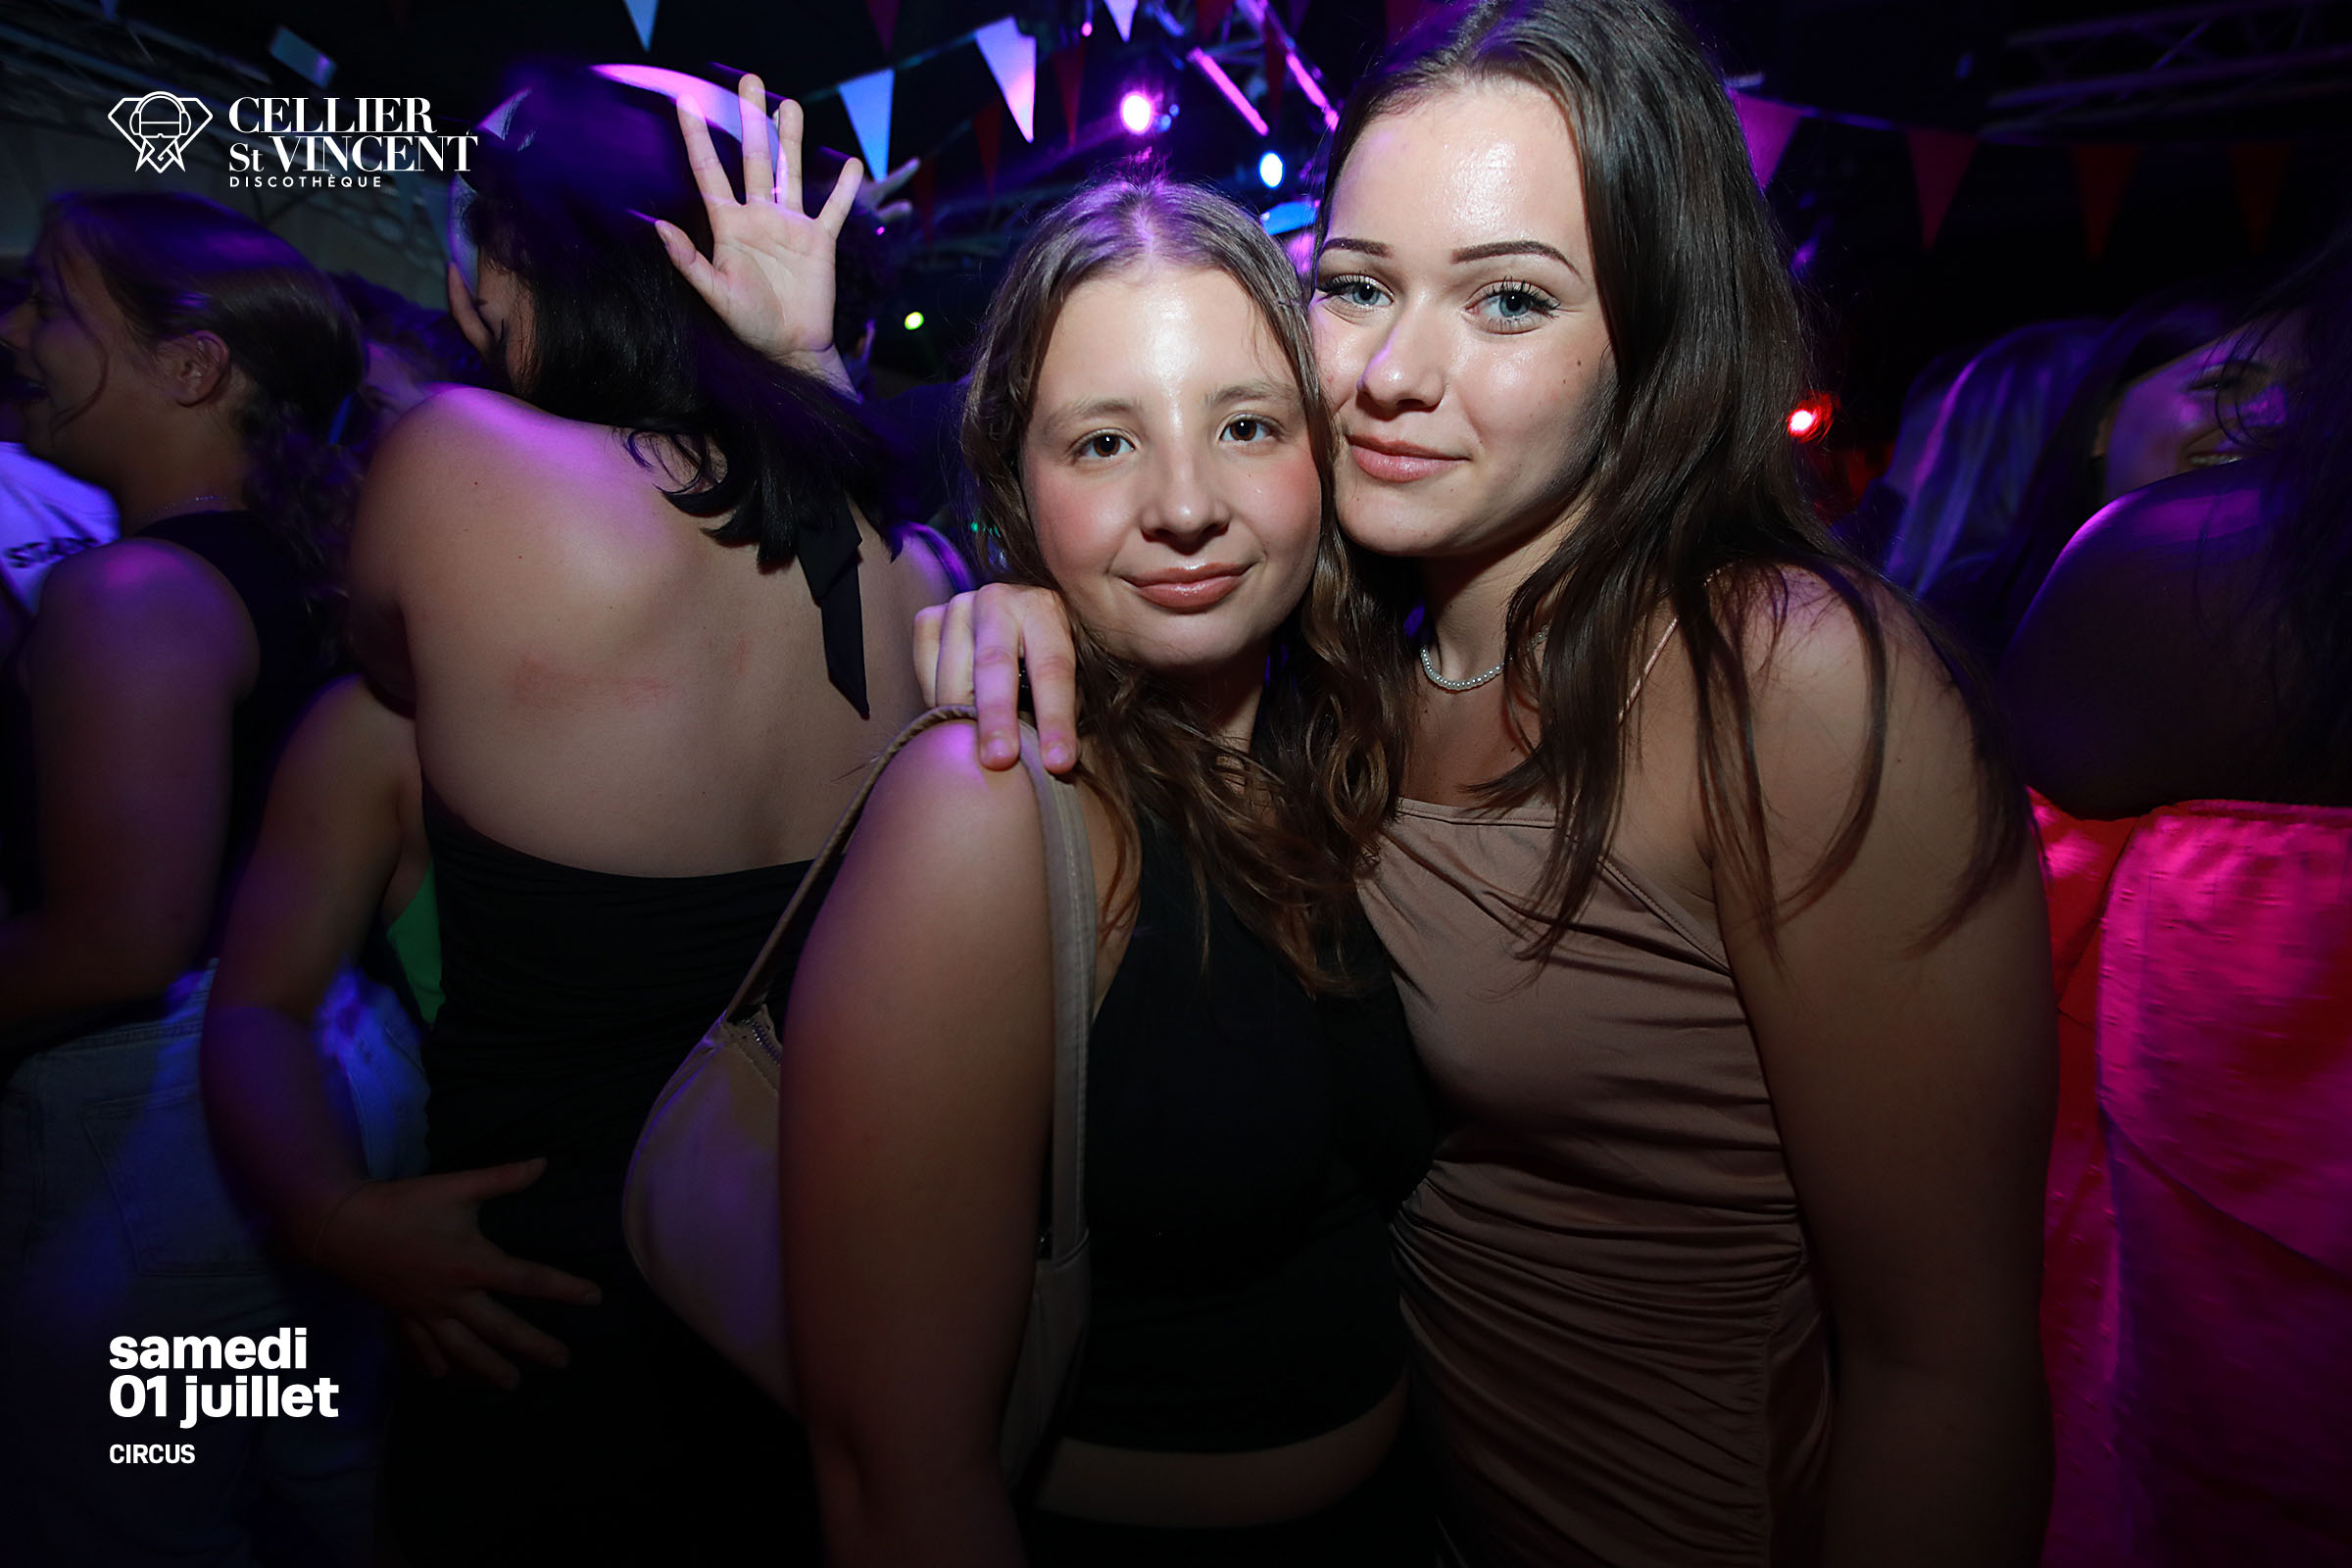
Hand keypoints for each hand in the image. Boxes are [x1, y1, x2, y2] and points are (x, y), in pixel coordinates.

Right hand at [308, 1159, 601, 1388]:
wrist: (339, 1225)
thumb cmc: (402, 1203)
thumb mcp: (455, 1186)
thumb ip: (502, 1178)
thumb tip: (544, 1162)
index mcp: (471, 1264)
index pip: (528, 1280)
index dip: (564, 1289)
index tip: (594, 1299)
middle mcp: (452, 1296)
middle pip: (500, 1329)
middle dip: (533, 1347)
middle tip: (562, 1362)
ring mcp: (424, 1311)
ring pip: (463, 1349)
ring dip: (488, 1368)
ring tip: (512, 1385)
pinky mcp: (400, 1315)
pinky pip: (420, 1346)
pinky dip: (432, 1362)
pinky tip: (442, 1377)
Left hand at [657, 73, 861, 392]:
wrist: (791, 348)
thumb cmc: (750, 325)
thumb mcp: (715, 294)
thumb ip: (688, 260)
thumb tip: (659, 226)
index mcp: (728, 226)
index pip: (708, 172)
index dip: (696, 137)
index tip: (685, 101)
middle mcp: (759, 217)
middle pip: (752, 158)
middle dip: (751, 119)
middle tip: (750, 80)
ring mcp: (790, 225)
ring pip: (790, 171)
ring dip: (792, 138)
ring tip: (790, 104)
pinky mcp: (820, 241)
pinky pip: (835, 208)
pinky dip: (845, 188)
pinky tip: (853, 163)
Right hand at [912, 583, 1078, 772]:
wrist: (1013, 619)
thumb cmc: (1048, 655)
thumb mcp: (1073, 669)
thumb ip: (1068, 703)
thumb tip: (1058, 760)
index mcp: (1045, 608)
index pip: (1052, 668)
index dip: (1055, 718)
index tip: (1057, 763)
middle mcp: (998, 600)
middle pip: (994, 665)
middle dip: (996, 717)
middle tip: (999, 761)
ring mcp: (959, 606)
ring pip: (952, 675)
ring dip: (964, 719)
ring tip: (977, 754)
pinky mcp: (929, 619)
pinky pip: (926, 672)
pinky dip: (938, 702)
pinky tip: (956, 717)